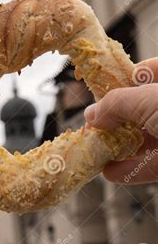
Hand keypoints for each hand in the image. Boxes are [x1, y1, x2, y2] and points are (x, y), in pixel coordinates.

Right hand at [84, 57, 157, 184]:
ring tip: (95, 152)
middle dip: (115, 120)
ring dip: (118, 148)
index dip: (125, 78)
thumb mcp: (148, 100)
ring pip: (145, 139)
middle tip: (94, 128)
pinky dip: (130, 170)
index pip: (148, 71)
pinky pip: (151, 166)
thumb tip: (91, 114)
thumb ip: (116, 104)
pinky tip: (111, 172)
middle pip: (141, 109)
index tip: (102, 88)